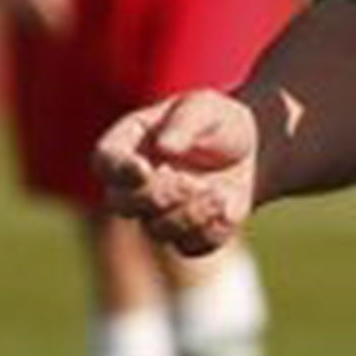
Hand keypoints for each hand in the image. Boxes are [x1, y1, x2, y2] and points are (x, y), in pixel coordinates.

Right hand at [93, 90, 260, 255]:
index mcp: (129, 145)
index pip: (105, 161)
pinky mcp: (186, 235)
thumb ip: (184, 124)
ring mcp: (158, 213)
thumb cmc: (216, 121)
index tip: (143, 169)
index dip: (118, 170)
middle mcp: (135, 185)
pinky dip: (210, 231)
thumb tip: (164, 148)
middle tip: (194, 182)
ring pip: (156, 230)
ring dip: (189, 215)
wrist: (249, 149)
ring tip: (218, 193)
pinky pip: (189, 247)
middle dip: (159, 196)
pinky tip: (227, 208)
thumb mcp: (204, 108)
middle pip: (122, 204)